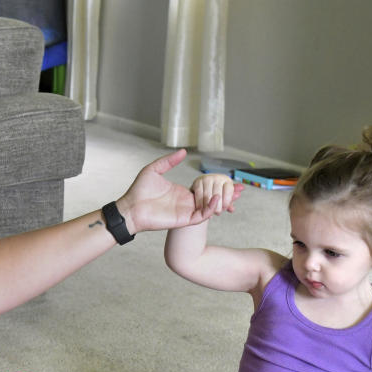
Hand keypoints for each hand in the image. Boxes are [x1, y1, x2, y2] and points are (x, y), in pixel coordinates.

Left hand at [116, 150, 239, 233]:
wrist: (130, 208)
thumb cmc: (139, 190)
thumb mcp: (154, 170)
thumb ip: (169, 161)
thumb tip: (183, 151)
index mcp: (181, 192)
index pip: (204, 189)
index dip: (216, 185)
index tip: (229, 180)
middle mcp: (185, 202)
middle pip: (210, 199)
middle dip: (225, 195)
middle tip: (240, 188)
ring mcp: (185, 211)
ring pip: (208, 208)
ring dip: (220, 201)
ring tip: (229, 193)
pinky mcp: (183, 219)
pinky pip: (201, 215)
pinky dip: (210, 209)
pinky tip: (215, 199)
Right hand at [190, 174, 241, 214]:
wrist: (203, 185)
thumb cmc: (216, 191)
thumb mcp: (224, 197)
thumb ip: (228, 203)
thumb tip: (232, 210)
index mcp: (226, 180)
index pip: (228, 192)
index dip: (226, 202)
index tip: (224, 208)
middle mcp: (217, 177)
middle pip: (218, 195)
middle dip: (217, 206)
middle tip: (217, 212)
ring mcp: (207, 179)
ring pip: (208, 196)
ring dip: (208, 207)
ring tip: (209, 212)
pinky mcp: (198, 182)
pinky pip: (199, 195)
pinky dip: (200, 204)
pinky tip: (202, 209)